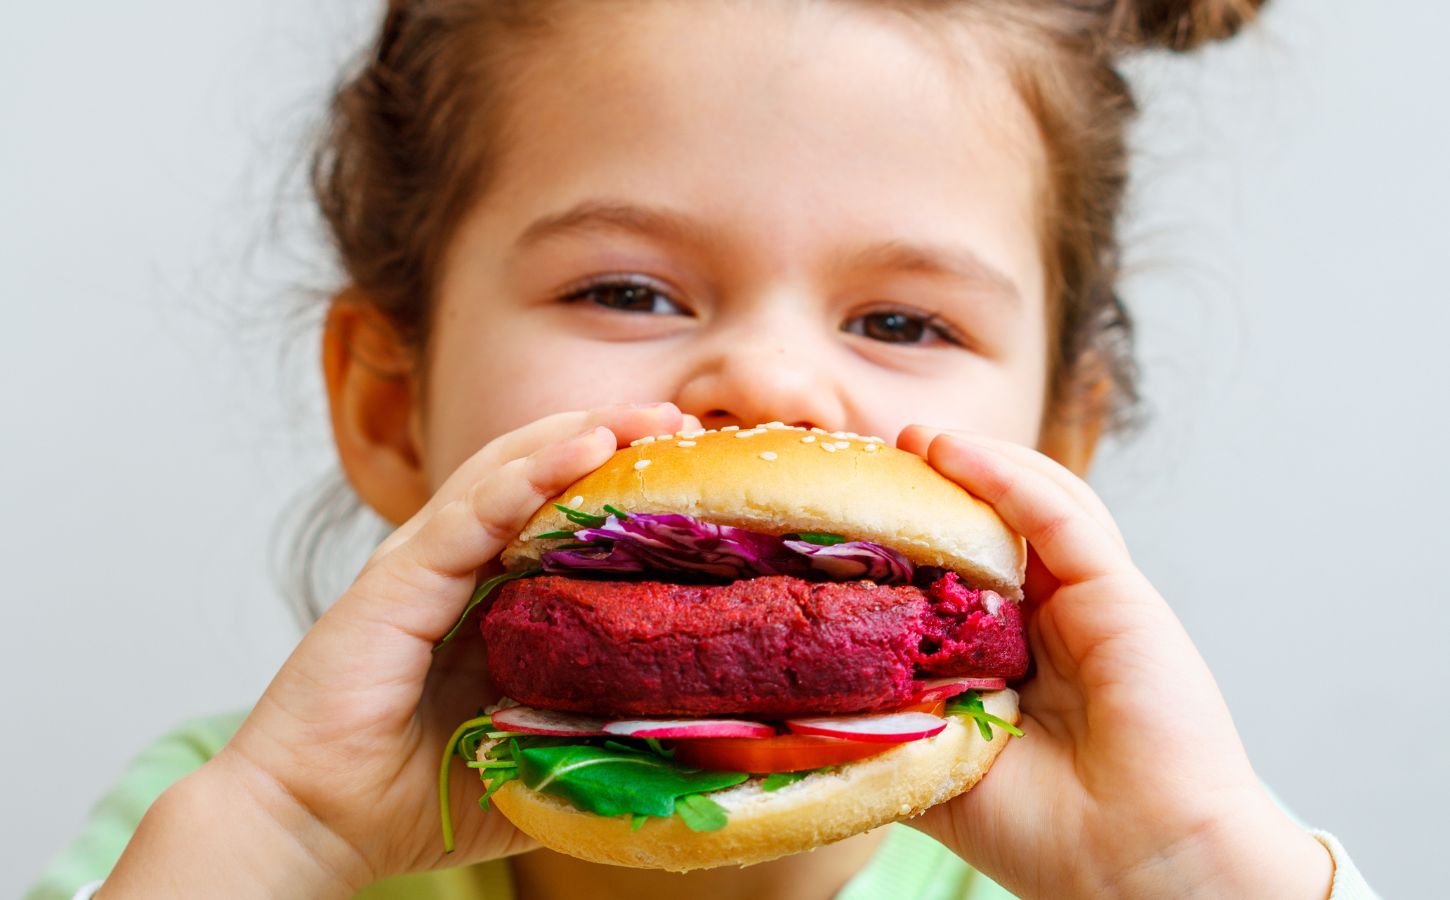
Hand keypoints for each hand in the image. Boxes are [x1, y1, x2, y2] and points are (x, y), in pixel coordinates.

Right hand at [104, 403, 698, 896]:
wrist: (316, 825)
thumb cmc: (415, 796)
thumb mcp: (534, 754)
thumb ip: (596, 733)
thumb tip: (689, 735)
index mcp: (487, 592)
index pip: (559, 508)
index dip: (620, 478)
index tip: (690, 466)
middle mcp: (455, 562)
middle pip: (538, 471)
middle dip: (610, 436)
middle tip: (681, 424)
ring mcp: (423, 563)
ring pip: (507, 471)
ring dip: (579, 435)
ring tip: (647, 418)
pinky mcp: (397, 580)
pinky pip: (469, 513)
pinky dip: (528, 475)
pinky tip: (583, 449)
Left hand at [896, 427, 1332, 899]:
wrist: (1135, 866)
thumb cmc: (1044, 836)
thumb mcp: (936, 773)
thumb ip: (888, 729)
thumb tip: (798, 706)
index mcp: (1014, 657)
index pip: (960, 571)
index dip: (912, 534)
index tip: (850, 508)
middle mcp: (1052, 621)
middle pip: (995, 526)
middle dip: (939, 485)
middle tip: (878, 456)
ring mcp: (1089, 602)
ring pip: (1031, 503)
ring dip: (970, 463)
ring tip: (911, 440)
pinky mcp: (1120, 593)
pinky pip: (1057, 516)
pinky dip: (1005, 477)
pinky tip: (950, 452)